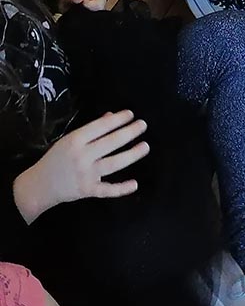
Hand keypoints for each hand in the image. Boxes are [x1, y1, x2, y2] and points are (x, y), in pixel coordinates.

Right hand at [13, 110, 148, 223]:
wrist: (38, 186)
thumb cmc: (56, 159)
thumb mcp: (69, 140)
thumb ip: (91, 130)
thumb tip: (112, 116)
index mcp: (75, 140)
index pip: (100, 127)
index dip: (118, 120)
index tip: (131, 114)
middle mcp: (82, 156)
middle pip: (110, 143)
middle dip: (129, 133)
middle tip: (143, 125)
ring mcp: (85, 175)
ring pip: (113, 164)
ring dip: (131, 155)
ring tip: (145, 146)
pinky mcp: (87, 191)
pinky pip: (107, 190)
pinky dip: (121, 188)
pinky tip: (135, 184)